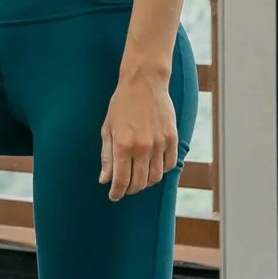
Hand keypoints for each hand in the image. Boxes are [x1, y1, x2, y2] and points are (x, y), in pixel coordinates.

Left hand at [99, 66, 179, 202]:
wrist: (144, 82)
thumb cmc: (122, 105)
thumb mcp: (108, 129)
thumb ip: (107, 156)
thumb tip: (105, 180)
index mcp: (123, 145)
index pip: (121, 180)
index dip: (116, 192)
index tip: (114, 196)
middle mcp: (142, 147)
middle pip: (139, 183)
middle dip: (130, 189)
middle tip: (125, 187)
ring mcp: (160, 143)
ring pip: (155, 177)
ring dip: (146, 182)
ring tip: (139, 176)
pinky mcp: (172, 138)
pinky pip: (169, 165)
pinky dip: (161, 170)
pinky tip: (153, 165)